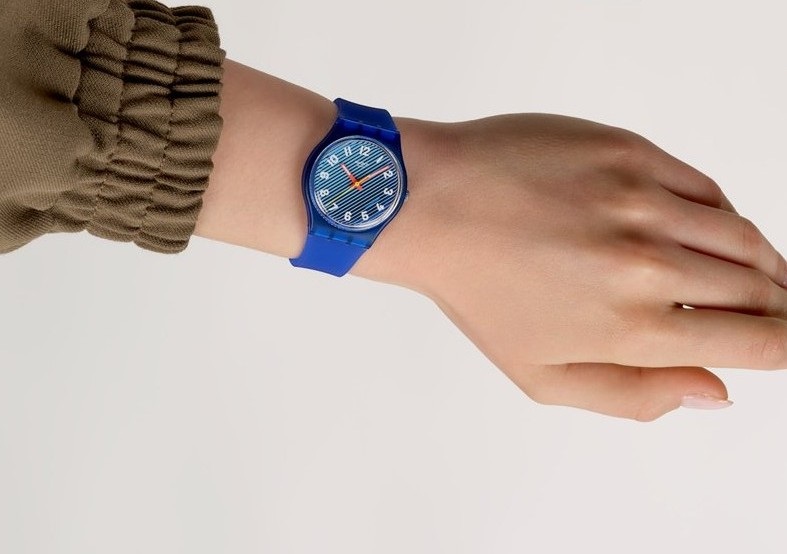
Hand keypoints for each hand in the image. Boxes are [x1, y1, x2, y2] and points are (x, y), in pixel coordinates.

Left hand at [352, 113, 786, 420]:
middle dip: (775, 307)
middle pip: (759, 288)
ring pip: (743, 235)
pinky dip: (720, 215)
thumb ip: (635, 395)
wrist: (432, 204)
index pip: (757, 341)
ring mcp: (644, 199)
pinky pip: (704, 187)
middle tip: (771, 314)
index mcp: (633, 325)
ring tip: (758, 276)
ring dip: (762, 262)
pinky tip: (709, 230)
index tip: (780, 344)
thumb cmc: (479, 291)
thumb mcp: (543, 376)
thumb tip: (714, 392)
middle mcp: (650, 262)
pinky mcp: (632, 151)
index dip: (782, 346)